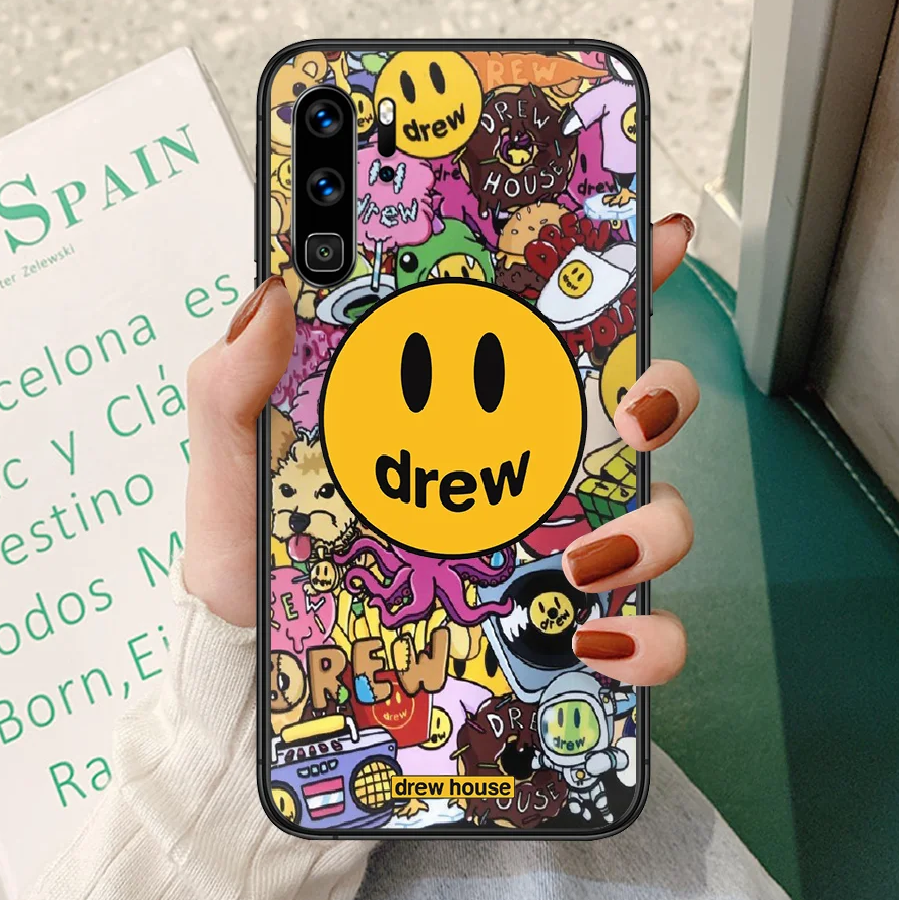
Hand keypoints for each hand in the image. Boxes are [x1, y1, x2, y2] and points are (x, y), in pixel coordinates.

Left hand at [181, 211, 697, 649]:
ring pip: (660, 511)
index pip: (548, 326)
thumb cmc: (256, 551)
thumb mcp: (235, 458)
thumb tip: (273, 294)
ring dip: (653, 524)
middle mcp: (525, 464)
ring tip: (586, 559)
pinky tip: (600, 640)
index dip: (613, 272)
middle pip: (638, 404)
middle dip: (663, 393)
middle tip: (629, 414)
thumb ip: (236, 380)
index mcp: (464, 405)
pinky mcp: (559, 625)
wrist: (263, 662)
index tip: (650, 238)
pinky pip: (641, 628)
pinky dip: (647, 636)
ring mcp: (553, 543)